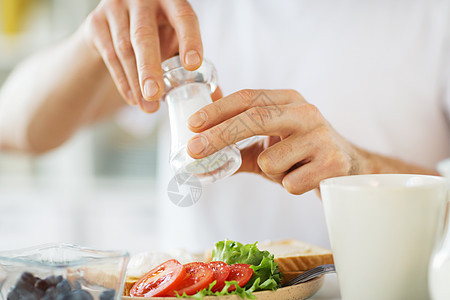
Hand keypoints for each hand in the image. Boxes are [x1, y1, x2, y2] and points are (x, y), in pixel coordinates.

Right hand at [83, 0, 202, 111]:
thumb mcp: (175, 43)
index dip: (190, 40)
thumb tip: (217, 98)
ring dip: (137, 82)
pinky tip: (133, 99)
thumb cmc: (156, 35)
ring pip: (124, 49)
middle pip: (145, 34)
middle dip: (151, 68)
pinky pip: (109, 57)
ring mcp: (116, 8)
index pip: (184, 16)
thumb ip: (193, 65)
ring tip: (148, 107)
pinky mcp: (96, 23)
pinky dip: (123, 81)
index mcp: (170, 0)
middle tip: (156, 95)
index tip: (192, 65)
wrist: (114, 26)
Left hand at [186, 89, 363, 194]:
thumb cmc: (300, 154)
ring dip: (271, 173)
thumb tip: (195, 141)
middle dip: (220, 135)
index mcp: (288, 100)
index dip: (217, 110)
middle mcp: (306, 112)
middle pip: (255, 118)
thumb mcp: (269, 140)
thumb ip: (236, 138)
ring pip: (270, 162)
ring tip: (289, 168)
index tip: (192, 125)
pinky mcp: (333, 163)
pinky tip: (306, 178)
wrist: (348, 169)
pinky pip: (290, 183)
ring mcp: (321, 136)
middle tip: (193, 150)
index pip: (248, 97)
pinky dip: (289, 186)